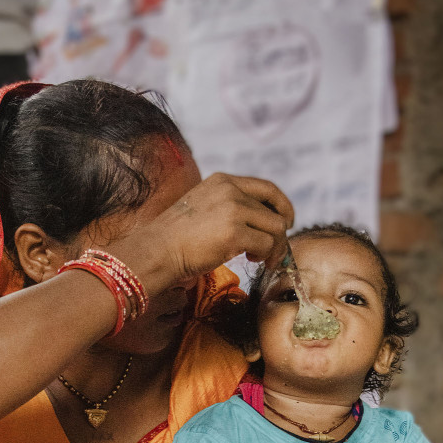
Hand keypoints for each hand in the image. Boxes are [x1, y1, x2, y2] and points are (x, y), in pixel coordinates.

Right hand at [112, 173, 293, 292]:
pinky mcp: (234, 231)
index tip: (286, 223)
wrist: (156, 251)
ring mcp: (233, 209)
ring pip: (275, 228)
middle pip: (274, 211)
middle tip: (273, 253)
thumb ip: (227, 209)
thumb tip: (256, 225)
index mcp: (222, 181)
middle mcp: (230, 190)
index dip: (282, 206)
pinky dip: (266, 256)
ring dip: (274, 248)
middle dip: (279, 235)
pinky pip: (266, 244)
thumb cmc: (174, 239)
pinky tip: (254, 261)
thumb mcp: (202, 210)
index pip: (266, 188)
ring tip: (262, 261)